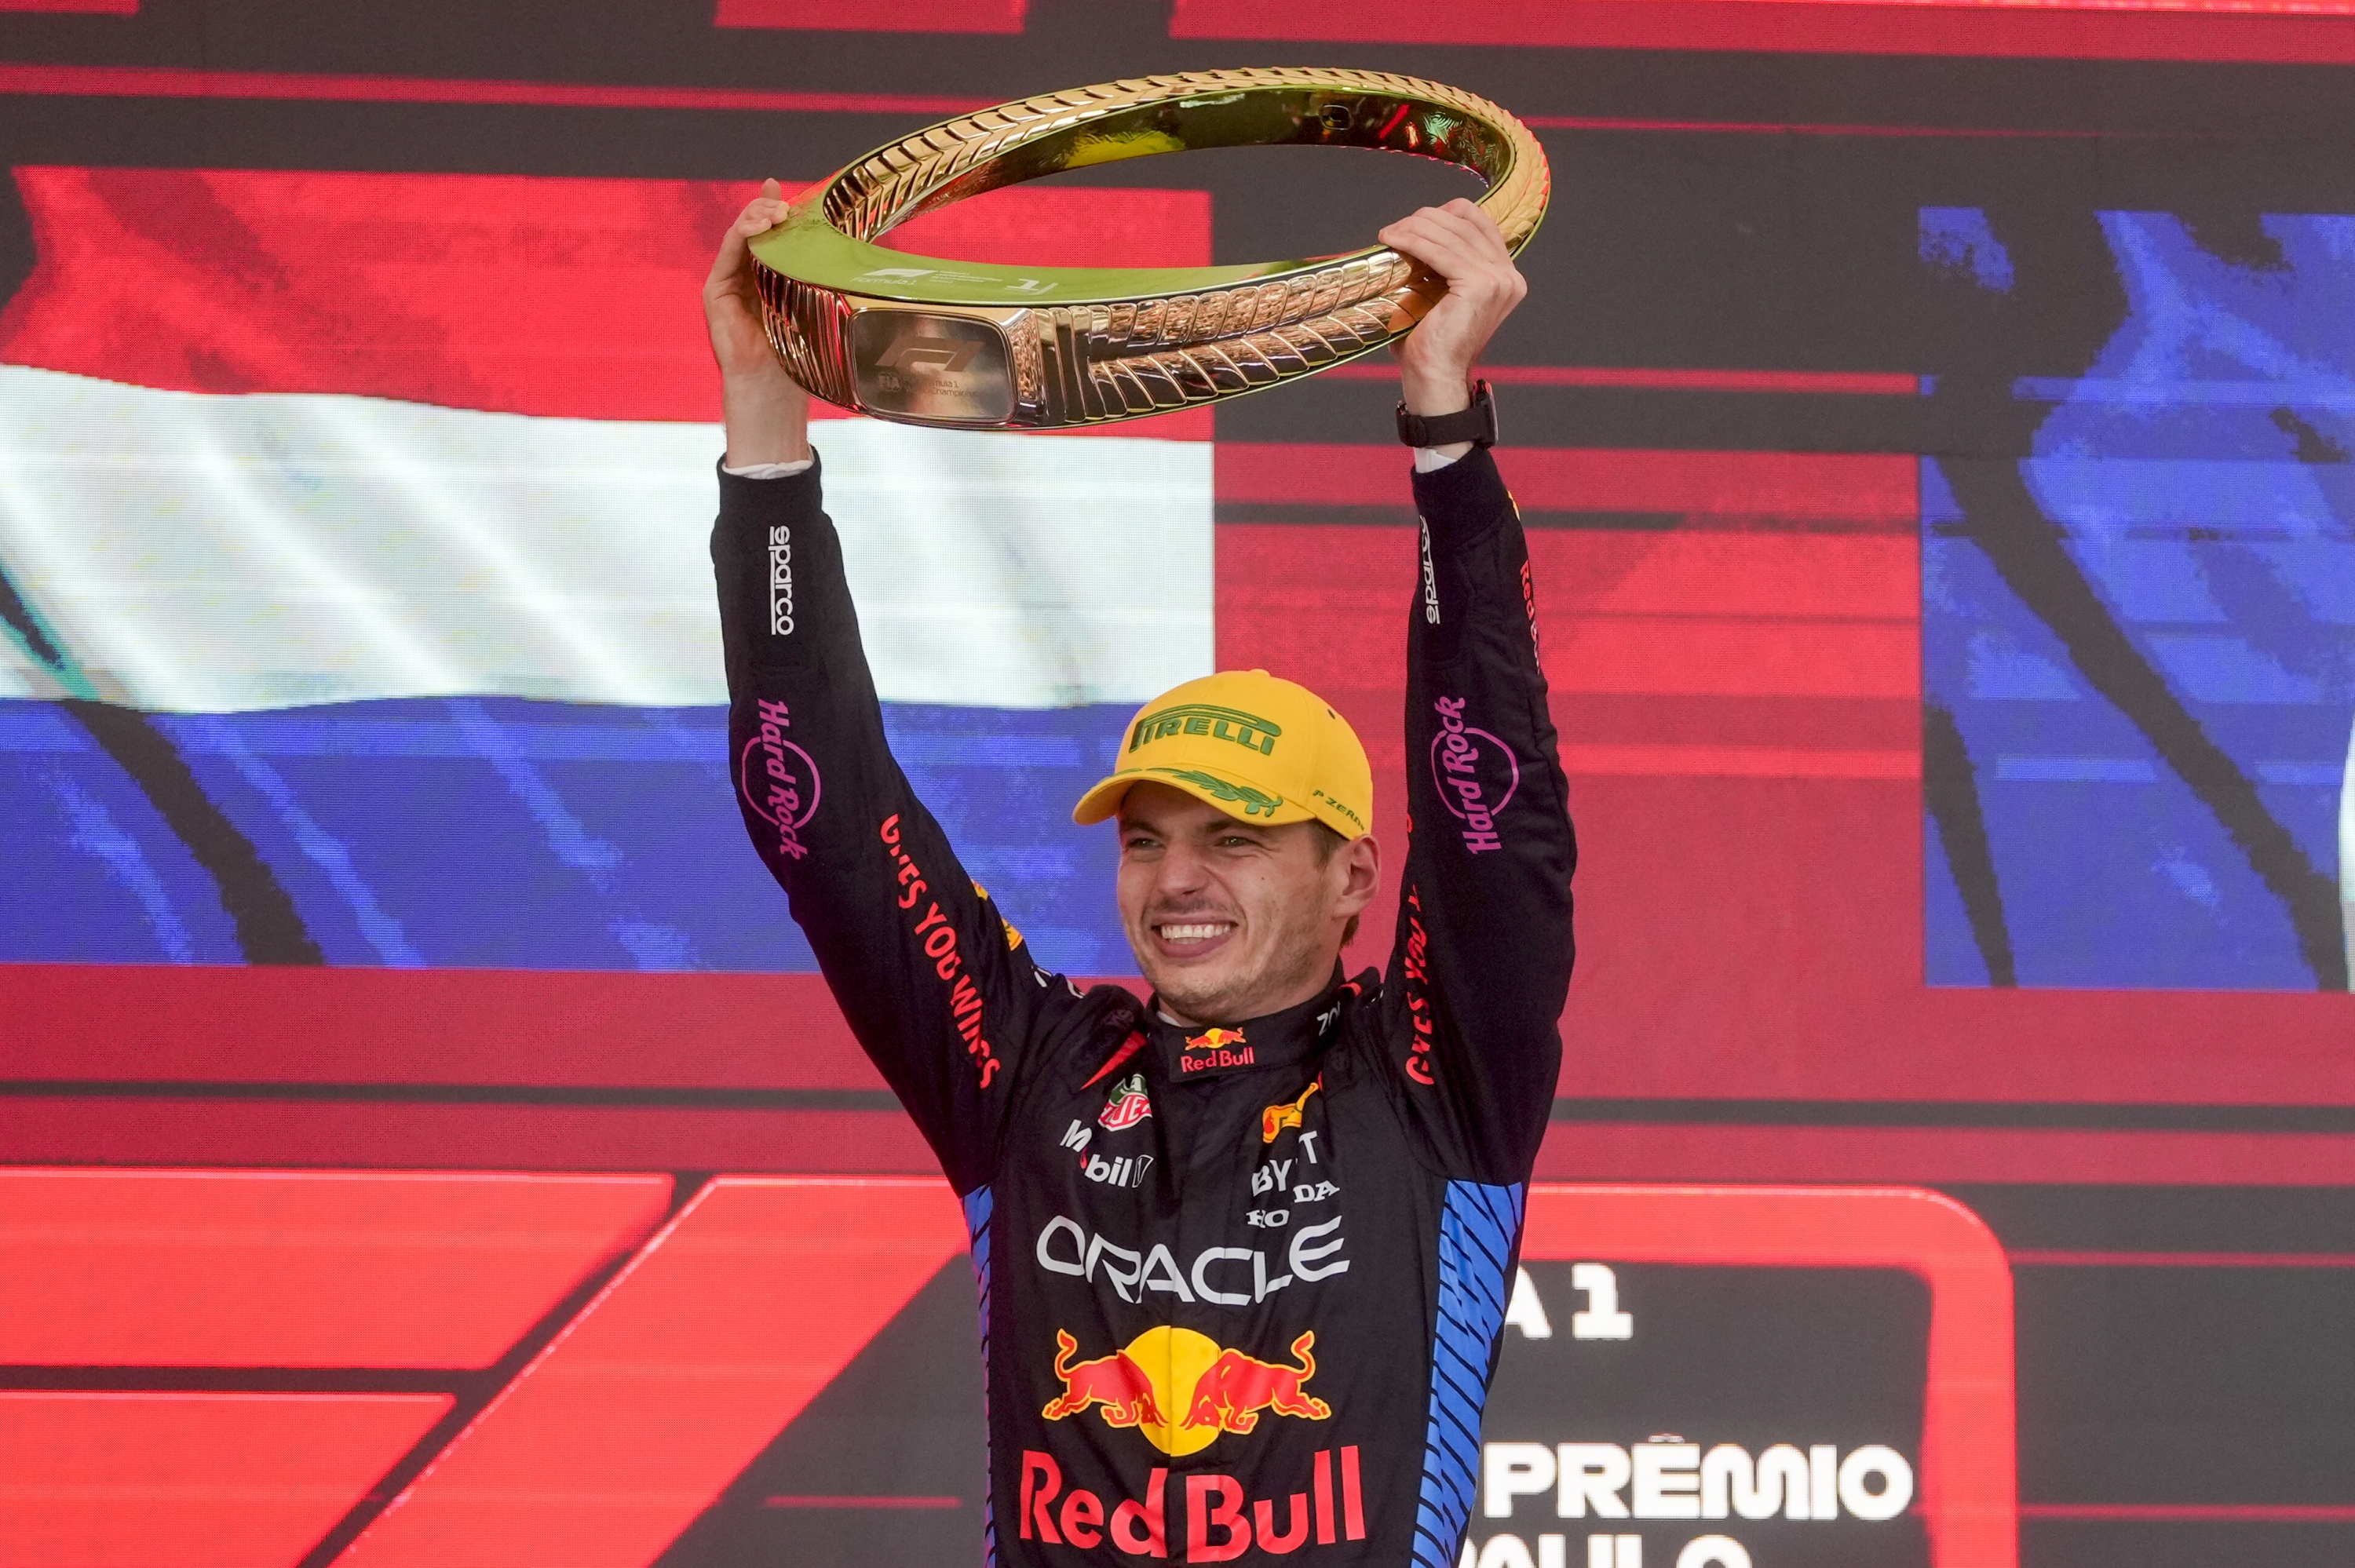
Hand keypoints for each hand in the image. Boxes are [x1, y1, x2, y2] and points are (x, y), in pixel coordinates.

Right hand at [704, 178, 810, 466]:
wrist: (774, 388)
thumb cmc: (800, 355)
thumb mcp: (817, 304)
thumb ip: (821, 276)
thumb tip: (852, 249)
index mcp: (770, 277)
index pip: (773, 235)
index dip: (778, 210)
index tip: (791, 193)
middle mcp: (747, 275)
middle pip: (755, 229)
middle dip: (770, 209)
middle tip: (788, 204)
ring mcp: (728, 281)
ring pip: (741, 234)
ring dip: (759, 216)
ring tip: (779, 210)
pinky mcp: (715, 289)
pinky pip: (729, 251)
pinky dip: (743, 233)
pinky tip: (761, 225)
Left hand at [1378, 198, 1527, 416]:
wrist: (1435, 378)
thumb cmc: (1432, 342)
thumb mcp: (1441, 294)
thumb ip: (1441, 264)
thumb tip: (1414, 231)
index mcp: (1506, 276)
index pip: (1479, 223)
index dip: (1446, 213)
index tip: (1414, 221)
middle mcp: (1509, 275)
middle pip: (1464, 223)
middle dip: (1425, 219)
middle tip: (1395, 229)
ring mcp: (1498, 279)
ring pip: (1450, 234)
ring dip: (1414, 227)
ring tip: (1389, 234)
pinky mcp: (1480, 285)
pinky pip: (1439, 251)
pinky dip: (1413, 241)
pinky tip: (1393, 241)